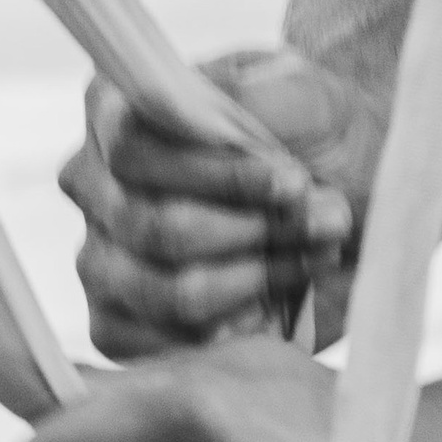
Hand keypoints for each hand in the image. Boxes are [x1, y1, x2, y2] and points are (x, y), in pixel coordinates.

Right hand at [58, 44, 372, 356]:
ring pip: (168, 290)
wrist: (350, 196)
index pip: (135, 149)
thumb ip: (262, 97)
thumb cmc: (317, 135)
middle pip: (155, 226)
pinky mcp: (114, 326)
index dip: (218, 173)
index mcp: (115, 109)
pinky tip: (276, 303)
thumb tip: (216, 113)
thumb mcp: (308, 94)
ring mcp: (97, 258)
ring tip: (318, 253)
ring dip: (259, 277)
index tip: (294, 181)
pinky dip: (234, 329)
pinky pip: (161, 346)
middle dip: (253, 229)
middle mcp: (91, 182)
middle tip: (325, 222)